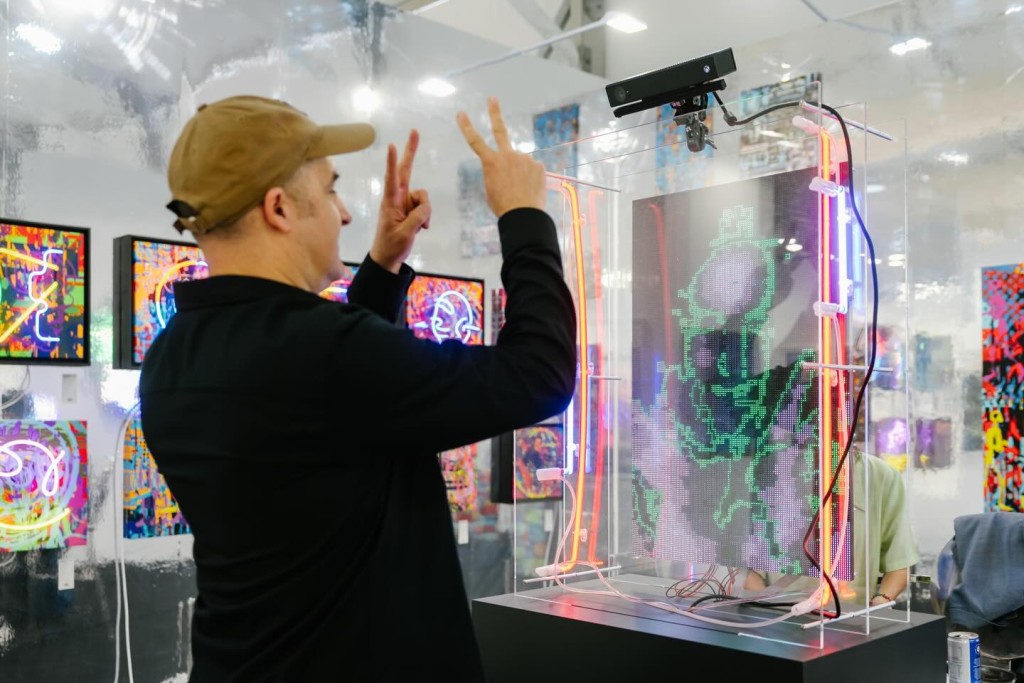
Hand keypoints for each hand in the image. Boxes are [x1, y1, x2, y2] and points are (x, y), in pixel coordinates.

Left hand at [371, 129, 430, 273]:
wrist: (388, 258)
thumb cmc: (391, 245)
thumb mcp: (405, 233)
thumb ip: (417, 218)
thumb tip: (426, 207)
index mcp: (390, 201)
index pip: (391, 178)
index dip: (392, 162)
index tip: (391, 145)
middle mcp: (398, 197)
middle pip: (405, 170)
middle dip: (410, 151)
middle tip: (414, 131)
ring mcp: (406, 202)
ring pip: (423, 197)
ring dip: (425, 212)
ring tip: (420, 227)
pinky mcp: (413, 209)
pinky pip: (426, 207)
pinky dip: (426, 217)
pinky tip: (421, 228)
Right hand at [457, 97, 545, 217]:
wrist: (523, 214)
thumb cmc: (503, 206)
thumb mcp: (491, 189)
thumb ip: (496, 173)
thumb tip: (507, 169)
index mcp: (490, 163)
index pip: (475, 141)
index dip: (467, 127)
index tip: (461, 113)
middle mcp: (507, 155)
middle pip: (499, 130)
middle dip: (494, 113)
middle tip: (492, 99)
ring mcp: (524, 159)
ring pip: (520, 163)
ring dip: (520, 173)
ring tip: (521, 190)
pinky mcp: (538, 165)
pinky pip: (533, 170)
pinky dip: (531, 179)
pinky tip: (530, 190)